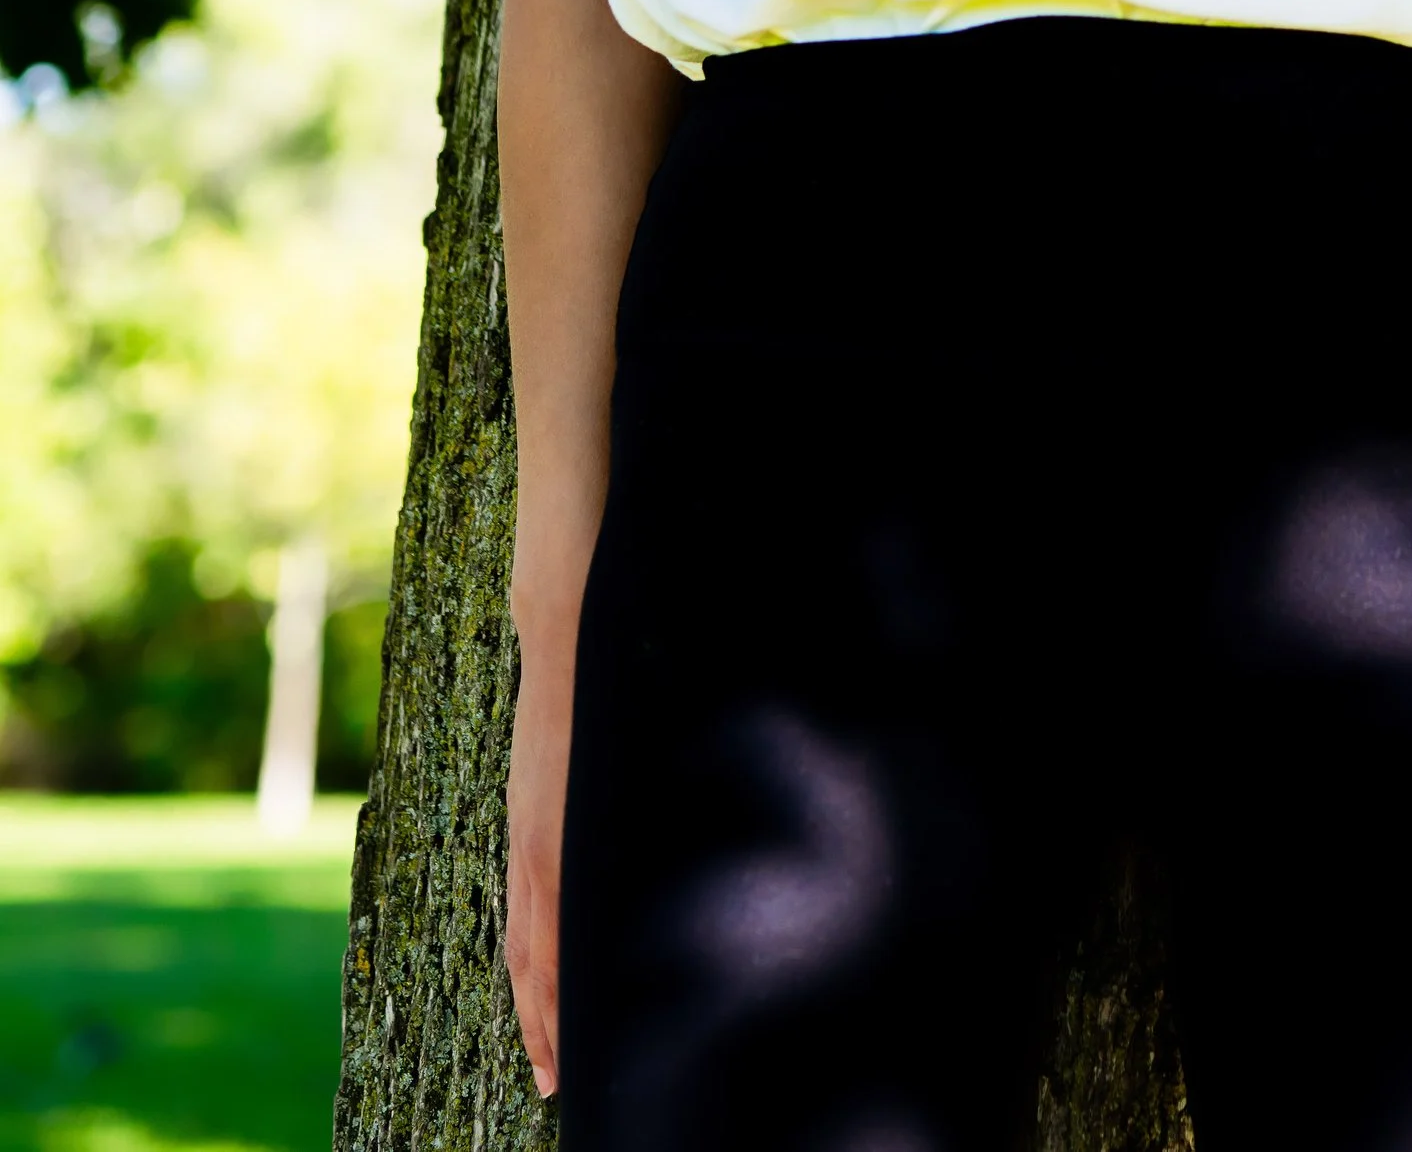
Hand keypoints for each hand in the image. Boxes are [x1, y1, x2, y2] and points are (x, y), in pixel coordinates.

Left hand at [506, 632, 574, 1099]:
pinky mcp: (552, 797)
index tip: (549, 1052)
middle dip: (537, 1022)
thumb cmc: (584, 654)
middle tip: (549, 1086)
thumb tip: (622, 813)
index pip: (532, 926)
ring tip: (551, 1066)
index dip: (537, 993)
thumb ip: (594, 783)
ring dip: (542, 1006)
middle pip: (526, 949)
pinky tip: (565, 985)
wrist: (564, 589)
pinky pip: (551, 888)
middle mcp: (530, 828)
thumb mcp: (586, 740)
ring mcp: (539, 816)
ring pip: (534, 934)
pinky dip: (555, 948)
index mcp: (538, 819)